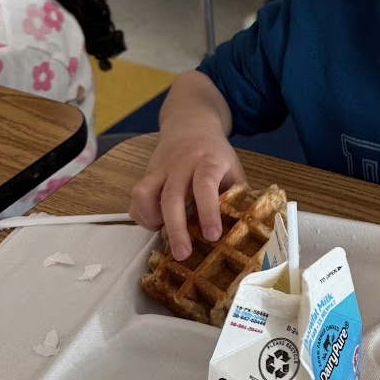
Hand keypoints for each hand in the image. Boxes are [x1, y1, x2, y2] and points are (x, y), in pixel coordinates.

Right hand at [129, 130, 246, 260]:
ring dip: (151, 219)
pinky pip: (135, 197)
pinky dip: (141, 215)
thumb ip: (237, 194)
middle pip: (172, 196)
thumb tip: (243, 228)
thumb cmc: (214, 153)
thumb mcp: (233, 167)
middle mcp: (181, 165)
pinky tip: (155, 223)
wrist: (190, 125)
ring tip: (162, 234)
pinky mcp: (147, 174)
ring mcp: (160, 169)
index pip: (206, 185)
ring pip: (145, 193)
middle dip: (176, 228)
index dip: (208, 211)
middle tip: (182, 254)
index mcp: (208, 162)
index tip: (213, 236)